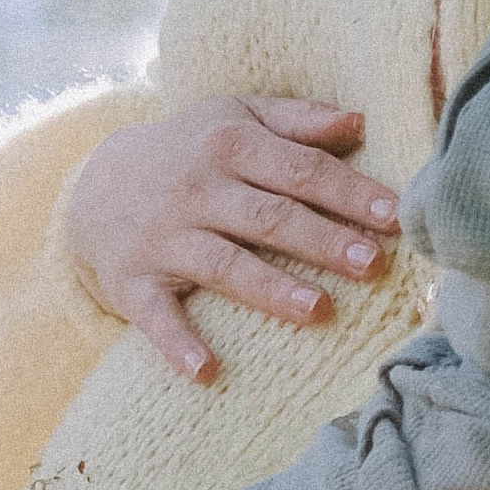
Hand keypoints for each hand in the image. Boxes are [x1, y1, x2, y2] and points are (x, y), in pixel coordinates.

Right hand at [61, 96, 400, 384]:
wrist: (94, 185)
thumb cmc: (190, 151)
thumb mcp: (236, 118)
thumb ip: (299, 120)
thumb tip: (360, 123)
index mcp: (229, 145)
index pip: (300, 170)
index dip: (349, 192)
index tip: (395, 216)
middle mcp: (197, 190)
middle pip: (269, 217)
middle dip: (322, 240)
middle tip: (372, 265)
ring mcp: (164, 239)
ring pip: (224, 264)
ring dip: (270, 289)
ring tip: (320, 310)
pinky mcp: (134, 284)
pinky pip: (157, 317)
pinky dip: (178, 344)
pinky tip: (207, 371)